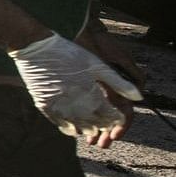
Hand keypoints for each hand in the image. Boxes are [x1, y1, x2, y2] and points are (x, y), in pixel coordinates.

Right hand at [8, 33, 140, 140]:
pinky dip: (70, 128)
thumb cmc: (69, 54)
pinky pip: (60, 124)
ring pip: (78, 128)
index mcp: (92, 94)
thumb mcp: (97, 65)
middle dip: (104, 125)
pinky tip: (74, 127)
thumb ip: (119, 83)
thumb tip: (139, 97)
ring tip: (93, 126)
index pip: (110, 116)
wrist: (36, 48)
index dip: (117, 118)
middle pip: (96, 124)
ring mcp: (59, 107)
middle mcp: (76, 105)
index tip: (118, 116)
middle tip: (106, 122)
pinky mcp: (45, 107)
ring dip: (88, 128)